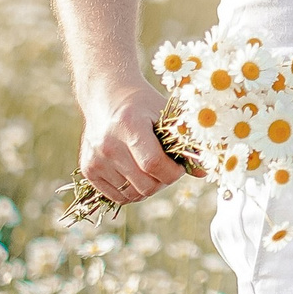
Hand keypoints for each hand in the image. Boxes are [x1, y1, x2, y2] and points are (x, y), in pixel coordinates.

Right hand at [79, 79, 187, 204]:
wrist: (108, 96)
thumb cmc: (144, 105)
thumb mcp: (168, 115)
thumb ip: (187, 142)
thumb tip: (205, 172)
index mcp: (129, 126)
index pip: (153, 164)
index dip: (173, 171)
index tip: (179, 165)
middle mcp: (108, 145)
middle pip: (144, 185)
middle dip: (163, 181)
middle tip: (167, 168)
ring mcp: (95, 159)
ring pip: (132, 195)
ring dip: (148, 187)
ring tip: (151, 169)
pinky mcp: (88, 169)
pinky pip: (117, 197)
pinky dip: (132, 191)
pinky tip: (137, 174)